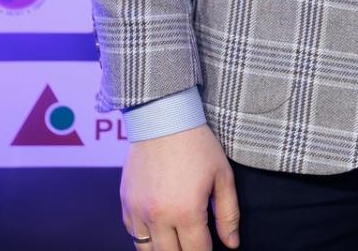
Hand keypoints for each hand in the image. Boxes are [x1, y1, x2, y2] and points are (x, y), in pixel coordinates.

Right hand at [121, 124, 240, 250]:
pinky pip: (133, 234)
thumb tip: (232, 244)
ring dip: (163, 250)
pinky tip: (159, 231)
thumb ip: (228, 214)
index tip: (210, 249)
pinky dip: (145, 238)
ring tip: (176, 242)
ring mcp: (138, 211)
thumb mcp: (222, 176)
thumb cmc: (197, 145)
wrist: (162, 119)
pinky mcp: (125, 203)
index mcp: (186, 211)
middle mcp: (158, 217)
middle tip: (194, 244)